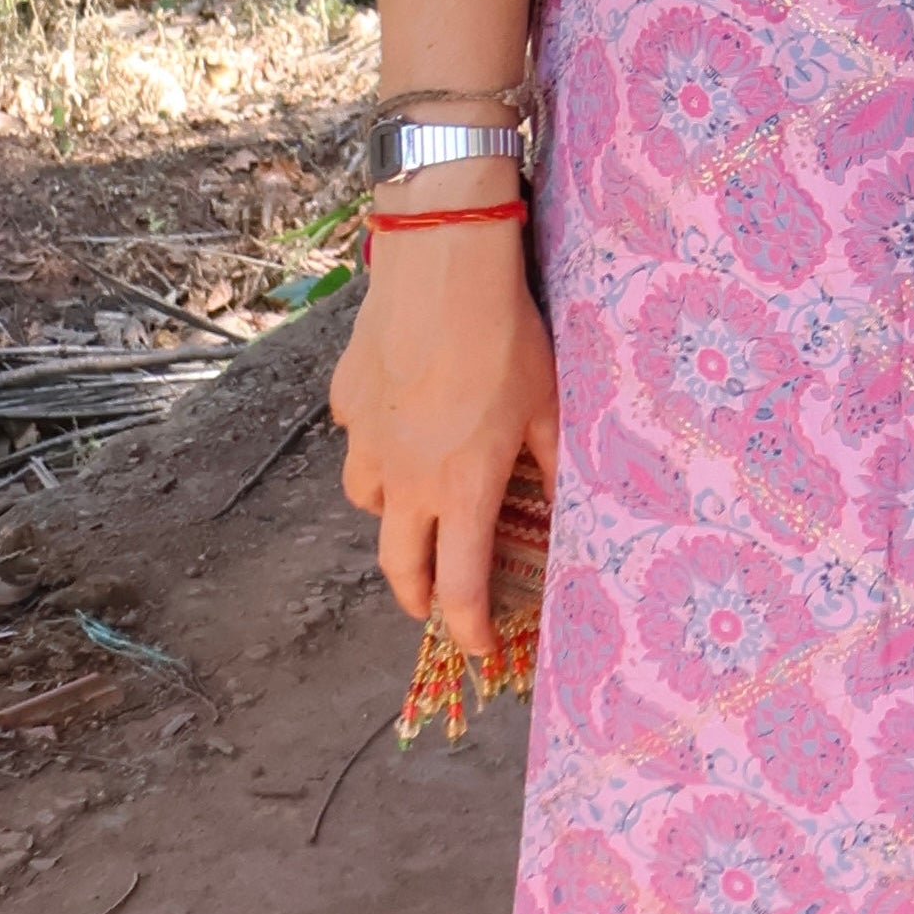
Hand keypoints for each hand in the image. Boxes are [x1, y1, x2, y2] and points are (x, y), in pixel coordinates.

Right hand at [329, 216, 557, 666]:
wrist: (442, 266)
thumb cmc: (507, 338)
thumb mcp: (550, 406)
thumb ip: (554, 466)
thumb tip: (567, 509)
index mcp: (463, 489)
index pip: (461, 585)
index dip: (468, 627)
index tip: (475, 647)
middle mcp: (407, 479)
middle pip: (399, 566)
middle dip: (417, 597)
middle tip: (432, 604)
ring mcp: (368, 441)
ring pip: (369, 504)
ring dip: (394, 517)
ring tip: (418, 501)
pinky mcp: (346, 402)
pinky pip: (358, 441)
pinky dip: (377, 446)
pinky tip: (402, 418)